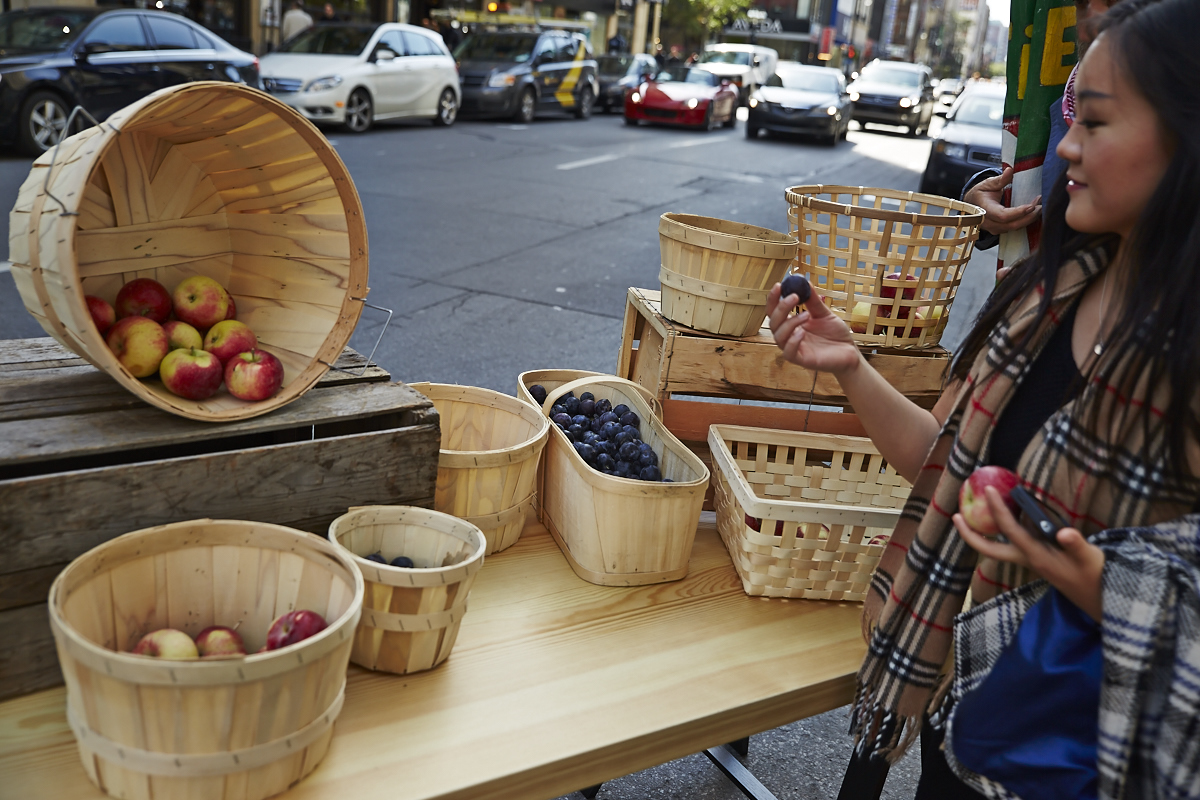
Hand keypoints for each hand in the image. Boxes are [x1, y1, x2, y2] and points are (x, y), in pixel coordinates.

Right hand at [766, 283, 861, 376]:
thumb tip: (804, 281)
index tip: (778, 285)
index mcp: (792, 324)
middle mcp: (789, 336)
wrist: (850, 352)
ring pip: (779, 336)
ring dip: (789, 323)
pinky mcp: (801, 360)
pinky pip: (788, 353)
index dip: (773, 299)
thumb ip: (813, 301)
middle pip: (773, 322)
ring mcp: (795, 348)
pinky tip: (802, 333)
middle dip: (781, 308)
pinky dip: (792, 342)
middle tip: (794, 296)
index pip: (775, 311)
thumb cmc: (835, 334)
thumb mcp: (824, 314)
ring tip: (806, 314)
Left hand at [953, 486, 1104, 622]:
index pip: (1009, 529)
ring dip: (983, 532)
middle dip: (969, 534)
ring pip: (997, 548)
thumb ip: (1076, 545)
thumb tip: (1063, 532)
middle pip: (988, 549)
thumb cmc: (1094, 576)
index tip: (988, 489)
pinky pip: (1012, 544)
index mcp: (1035, 556)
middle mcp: (1026, 559)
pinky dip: (1004, 530)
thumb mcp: (1090, 558)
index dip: (997, 508)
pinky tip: (1010, 516)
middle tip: (955, 515)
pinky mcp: (1036, 560)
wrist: (1098, 598)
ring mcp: (1029, 561)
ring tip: (973, 511)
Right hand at [964, 167, 1041, 235]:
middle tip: (1040, 205)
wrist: (971, 204)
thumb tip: (1010, 170)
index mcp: (985, 210)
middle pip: (1012, 225)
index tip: (1032, 205)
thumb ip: (1000, 179)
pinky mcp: (1000, 230)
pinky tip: (1033, 213)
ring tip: (1039, 207)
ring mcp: (994, 228)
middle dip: (1029, 216)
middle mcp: (988, 222)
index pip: (1003, 215)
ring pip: (1014, 228)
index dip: (1018, 212)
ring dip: (1029, 219)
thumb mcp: (988, 183)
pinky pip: (1014, 228)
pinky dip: (1025, 221)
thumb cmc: (980, 193)